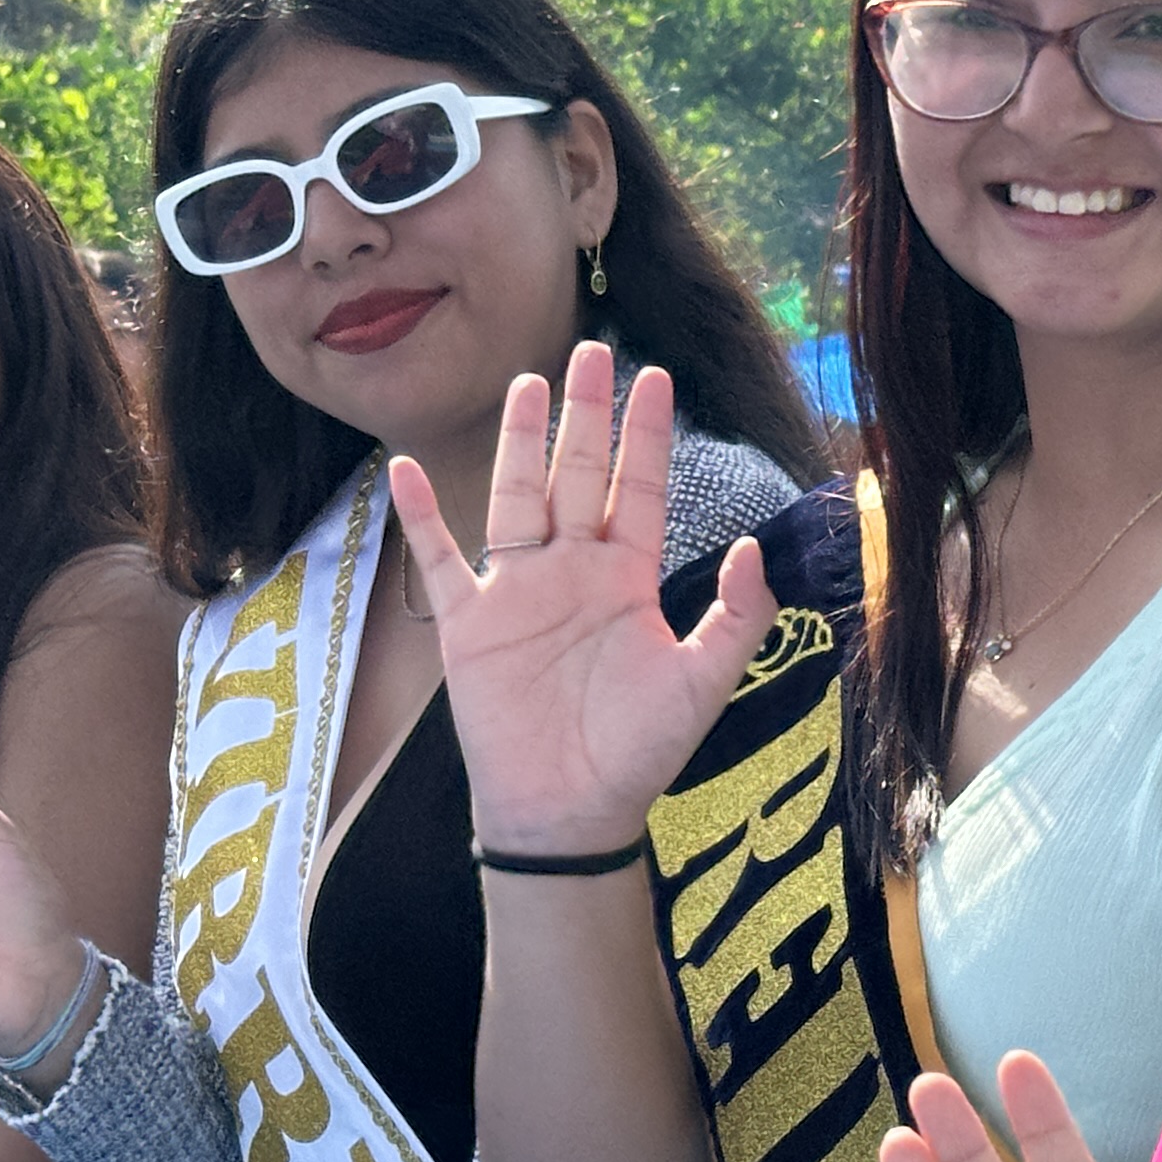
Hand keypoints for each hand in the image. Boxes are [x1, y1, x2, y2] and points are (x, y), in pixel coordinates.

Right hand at [396, 346, 774, 851]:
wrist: (570, 812)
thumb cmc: (638, 752)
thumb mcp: (703, 682)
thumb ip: (737, 617)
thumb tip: (757, 548)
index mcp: (629, 580)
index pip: (641, 489)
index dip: (647, 437)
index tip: (655, 378)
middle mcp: (573, 572)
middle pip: (578, 474)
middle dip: (588, 415)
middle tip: (594, 349)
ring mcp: (518, 592)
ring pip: (518, 496)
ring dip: (521, 441)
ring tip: (528, 382)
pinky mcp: (470, 624)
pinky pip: (439, 560)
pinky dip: (420, 517)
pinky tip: (404, 469)